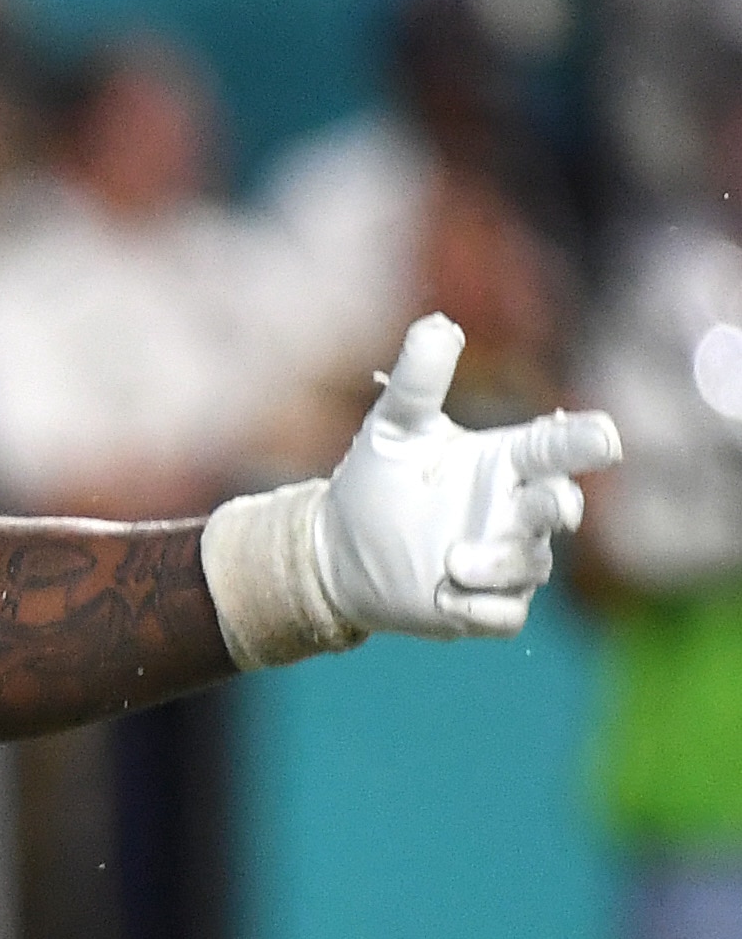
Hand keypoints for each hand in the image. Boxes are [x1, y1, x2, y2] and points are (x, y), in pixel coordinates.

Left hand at [316, 315, 618, 640]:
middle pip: (561, 506)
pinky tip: (448, 597)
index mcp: (506, 461)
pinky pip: (504, 614)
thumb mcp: (393, 427)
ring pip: (532, 564)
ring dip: (499, 563)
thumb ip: (419, 379)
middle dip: (558, 505)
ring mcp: (503, 560)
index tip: (604, 437)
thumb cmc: (376, 480)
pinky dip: (484, 609)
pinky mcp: (480, 605)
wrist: (334, 549)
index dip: (585, 441)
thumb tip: (438, 324)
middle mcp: (515, 510)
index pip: (557, 447)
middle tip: (542, 502)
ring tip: (450, 562)